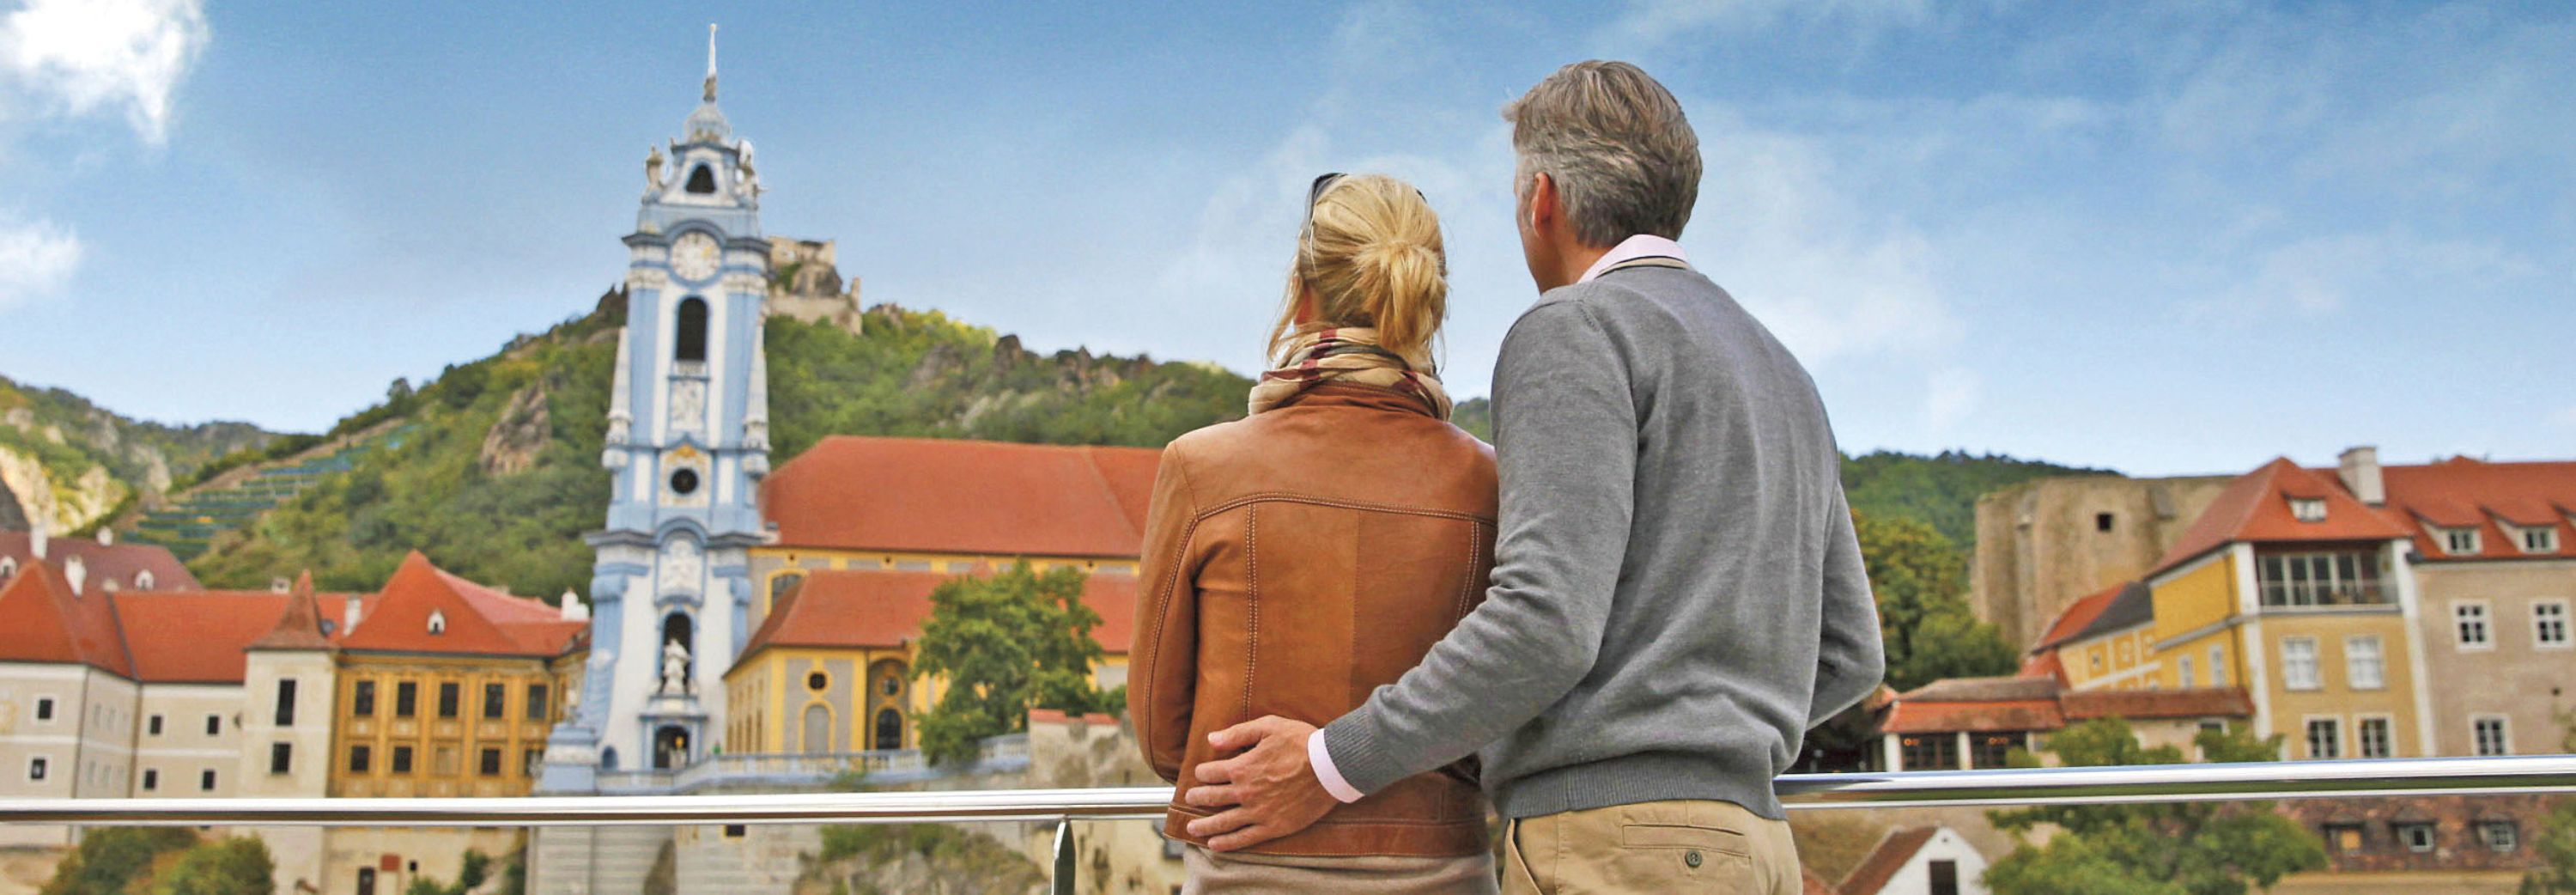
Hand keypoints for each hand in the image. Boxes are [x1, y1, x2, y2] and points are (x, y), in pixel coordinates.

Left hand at [1182, 715, 1338, 850]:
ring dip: (1204, 825)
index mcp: (1242, 767)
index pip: (1210, 773)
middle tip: (1190, 798)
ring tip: (1192, 828)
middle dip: (1197, 797)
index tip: (1201, 773)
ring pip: (1223, 822)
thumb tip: (1211, 739)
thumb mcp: (1269, 727)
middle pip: (1212, 798)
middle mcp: (1245, 792)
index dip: (1202, 772)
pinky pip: (1244, 838)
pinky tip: (1214, 844)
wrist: (1331, 767)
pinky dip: (1227, 843)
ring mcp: (1258, 812)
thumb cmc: (1301, 742)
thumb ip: (1238, 733)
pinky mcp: (1273, 827)